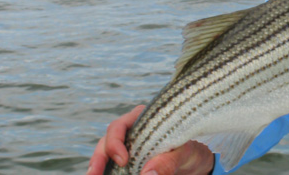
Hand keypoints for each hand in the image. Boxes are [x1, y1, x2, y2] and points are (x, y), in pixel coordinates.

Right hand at [87, 105, 214, 174]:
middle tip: (94, 174)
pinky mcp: (127, 160)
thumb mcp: (183, 154)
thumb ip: (167, 162)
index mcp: (144, 119)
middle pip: (107, 140)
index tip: (122, 160)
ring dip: (97, 166)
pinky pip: (111, 165)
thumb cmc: (189, 151)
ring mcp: (127, 145)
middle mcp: (131, 130)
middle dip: (98, 158)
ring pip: (105, 153)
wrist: (194, 163)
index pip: (120, 125)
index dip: (115, 142)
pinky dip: (106, 171)